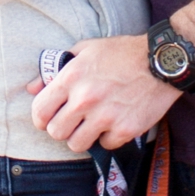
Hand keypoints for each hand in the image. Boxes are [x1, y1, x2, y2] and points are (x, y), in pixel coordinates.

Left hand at [30, 36, 176, 152]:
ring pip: (77, 144)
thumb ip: (57, 68)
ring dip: (82, 137)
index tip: (47, 120)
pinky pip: (105, 145)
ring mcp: (105, 117)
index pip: (40, 111)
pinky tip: (114, 124)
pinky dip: (108, 138)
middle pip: (56, 132)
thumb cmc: (122, 53)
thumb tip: (33, 87)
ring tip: (91, 126)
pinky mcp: (125, 129)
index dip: (41, 119)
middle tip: (73, 123)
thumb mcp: (85, 50)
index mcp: (71, 79)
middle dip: (62, 129)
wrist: (161, 61)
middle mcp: (85, 100)